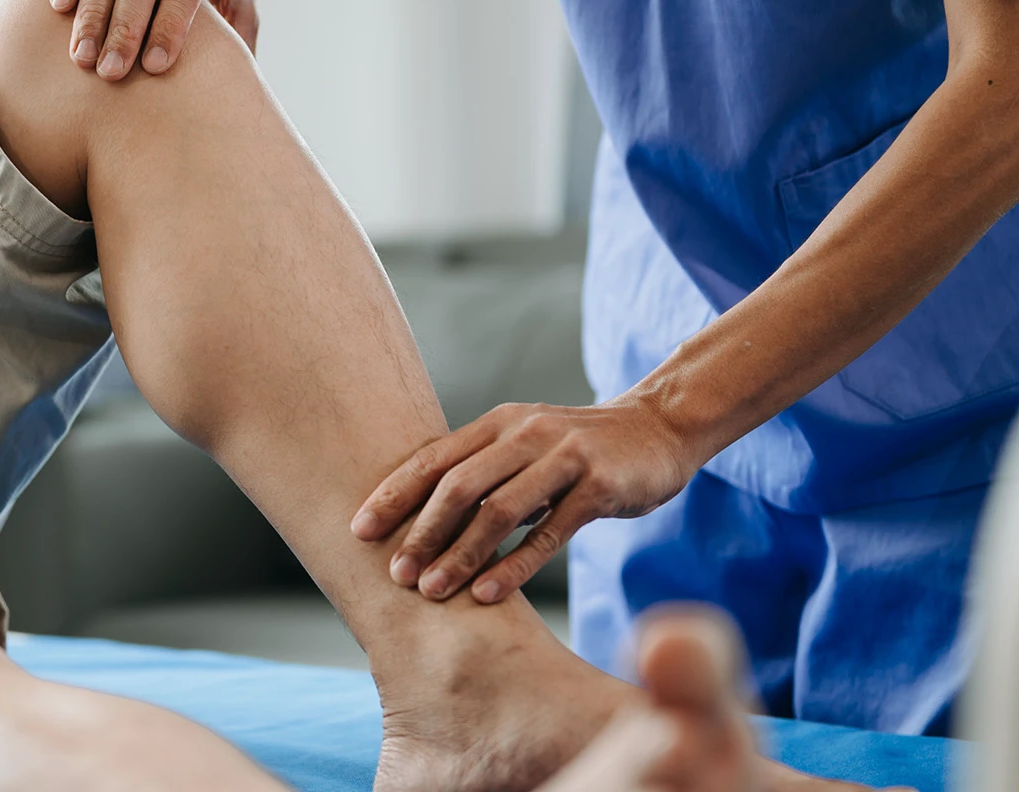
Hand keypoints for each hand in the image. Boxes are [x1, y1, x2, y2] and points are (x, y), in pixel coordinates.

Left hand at [351, 397, 700, 603]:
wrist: (659, 428)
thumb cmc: (580, 448)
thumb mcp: (526, 446)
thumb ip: (483, 472)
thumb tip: (423, 517)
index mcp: (498, 424)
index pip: (433, 458)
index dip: (393, 494)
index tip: (359, 530)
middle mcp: (525, 434)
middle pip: (459, 485)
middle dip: (421, 532)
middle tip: (394, 574)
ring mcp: (565, 457)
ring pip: (500, 510)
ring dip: (461, 554)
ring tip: (431, 591)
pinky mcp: (599, 487)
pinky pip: (549, 532)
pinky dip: (514, 565)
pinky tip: (487, 595)